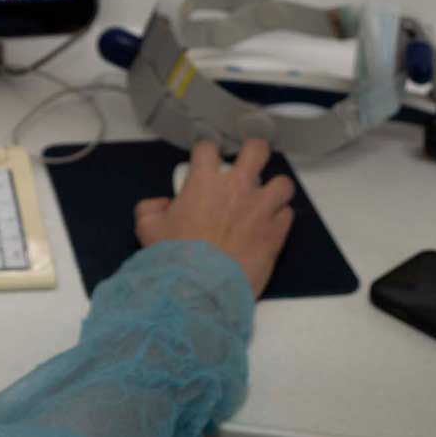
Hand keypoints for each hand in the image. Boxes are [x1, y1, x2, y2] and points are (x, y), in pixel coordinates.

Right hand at [133, 139, 294, 298]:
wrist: (203, 288)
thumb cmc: (174, 255)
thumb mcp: (147, 227)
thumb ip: (151, 207)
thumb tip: (163, 204)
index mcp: (204, 181)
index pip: (208, 148)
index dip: (207, 151)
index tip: (206, 160)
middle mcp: (237, 188)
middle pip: (257, 151)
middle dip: (255, 150)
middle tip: (250, 159)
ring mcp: (261, 209)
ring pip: (282, 183)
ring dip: (274, 188)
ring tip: (267, 197)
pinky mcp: (276, 233)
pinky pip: (287, 214)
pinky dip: (280, 217)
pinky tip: (269, 225)